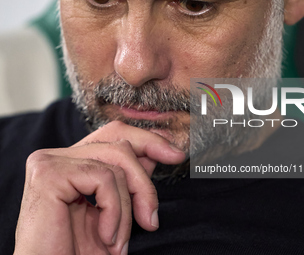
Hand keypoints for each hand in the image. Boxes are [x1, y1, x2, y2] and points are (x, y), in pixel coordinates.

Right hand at [14, 121, 184, 254]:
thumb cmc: (78, 252)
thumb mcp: (113, 211)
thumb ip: (129, 179)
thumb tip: (158, 154)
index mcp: (72, 163)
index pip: (114, 135)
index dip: (148, 140)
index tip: (175, 154)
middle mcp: (58, 156)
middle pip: (120, 144)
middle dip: (144, 183)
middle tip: (151, 220)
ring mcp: (51, 161)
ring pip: (116, 164)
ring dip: (128, 209)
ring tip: (119, 243)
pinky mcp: (49, 173)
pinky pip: (104, 179)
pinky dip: (114, 211)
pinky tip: (106, 237)